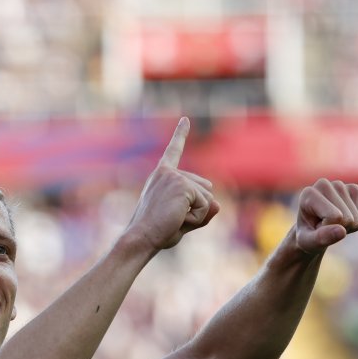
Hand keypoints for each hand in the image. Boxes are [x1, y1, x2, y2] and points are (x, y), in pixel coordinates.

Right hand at [126, 117, 219, 249]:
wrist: (140, 238)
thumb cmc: (156, 233)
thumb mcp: (183, 220)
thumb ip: (203, 212)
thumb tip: (217, 203)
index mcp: (160, 176)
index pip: (173, 152)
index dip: (180, 135)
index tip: (185, 120)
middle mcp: (167, 172)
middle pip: (203, 189)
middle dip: (197, 209)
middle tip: (171, 219)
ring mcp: (175, 177)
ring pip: (206, 199)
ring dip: (195, 215)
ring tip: (173, 220)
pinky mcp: (182, 185)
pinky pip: (206, 205)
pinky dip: (196, 218)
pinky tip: (178, 219)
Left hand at [294, 179, 357, 253]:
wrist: (312, 228)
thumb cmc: (308, 235)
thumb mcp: (308, 241)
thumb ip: (321, 237)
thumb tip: (341, 231)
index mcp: (309, 194)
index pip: (334, 217)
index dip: (326, 229)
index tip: (314, 225)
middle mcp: (324, 184)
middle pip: (347, 218)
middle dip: (337, 228)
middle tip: (323, 225)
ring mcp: (341, 185)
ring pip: (356, 220)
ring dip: (346, 227)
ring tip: (331, 222)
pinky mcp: (354, 190)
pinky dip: (355, 226)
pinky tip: (342, 219)